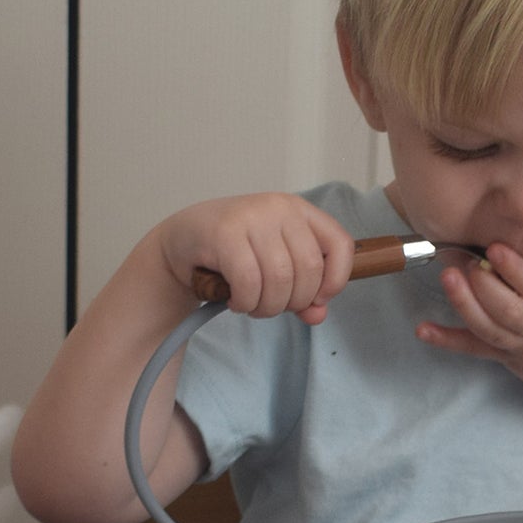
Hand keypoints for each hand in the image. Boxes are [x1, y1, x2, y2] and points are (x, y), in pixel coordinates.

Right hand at [156, 194, 355, 324]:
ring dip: (267, 307)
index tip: (317, 299)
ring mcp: (252, 216)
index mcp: (299, 210)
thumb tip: (318, 315)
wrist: (182, 240)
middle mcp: (279, 207)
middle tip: (271, 306)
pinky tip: (237, 301)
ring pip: (280, 280)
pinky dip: (245, 302)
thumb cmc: (233, 253)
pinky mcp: (225, 233)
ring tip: (252, 306)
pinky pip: (250, 283)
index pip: (340, 245)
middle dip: (293, 302)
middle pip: (310, 271)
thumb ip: (303, 293)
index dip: (336, 280)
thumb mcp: (275, 268)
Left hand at [415, 238, 522, 405]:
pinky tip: (423, 329)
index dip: (516, 271)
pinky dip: (448, 341)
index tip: (495, 249)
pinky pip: (475, 350)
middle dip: (484, 285)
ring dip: (465, 304)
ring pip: (490, 328)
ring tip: (447, 277)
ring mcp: (522, 347)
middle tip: (464, 260)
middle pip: (510, 310)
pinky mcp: (506, 358)